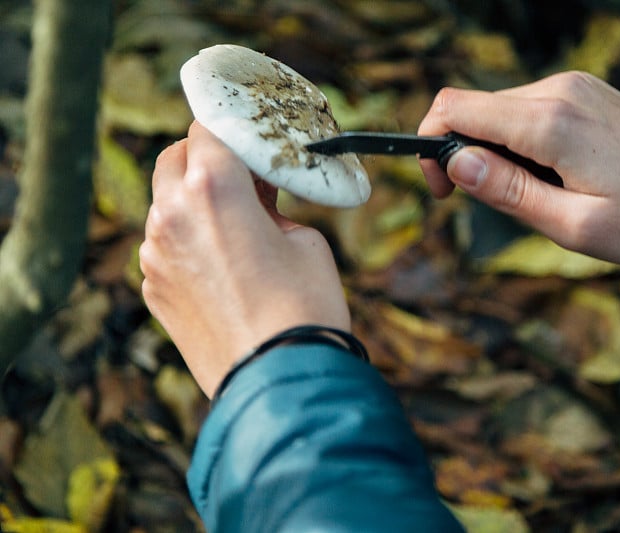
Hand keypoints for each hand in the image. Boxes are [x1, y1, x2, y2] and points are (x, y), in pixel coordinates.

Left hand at [140, 122, 349, 396]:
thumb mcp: (305, 240)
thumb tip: (256, 203)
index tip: (252, 143)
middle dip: (204, 158)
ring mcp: (155, 257)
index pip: (208, 129)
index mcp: (212, 189)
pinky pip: (164, 249)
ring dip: (192, 202)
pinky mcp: (154, 293)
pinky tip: (222, 266)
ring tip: (235, 225)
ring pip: (164, 205)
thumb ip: (272, 208)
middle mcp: (171, 217)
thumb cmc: (306, 307)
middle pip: (173, 159)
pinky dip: (186, 243)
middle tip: (242, 175)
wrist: (282, 383)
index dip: (233, 131)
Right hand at [418, 71, 619, 265]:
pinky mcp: (581, 91)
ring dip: (495, 150)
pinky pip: (525, 109)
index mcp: (549, 124)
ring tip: (537, 191)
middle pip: (472, 108)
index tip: (444, 188)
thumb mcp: (573, 225)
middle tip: (493, 201)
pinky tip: (553, 172)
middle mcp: (557, 91)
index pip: (454, 109)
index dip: (431, 146)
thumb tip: (454, 163)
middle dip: (462, 154)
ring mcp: (571, 86)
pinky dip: (519, 140)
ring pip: (497, 109)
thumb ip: (508, 192)